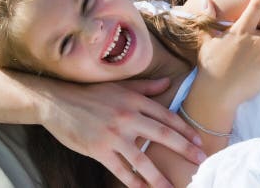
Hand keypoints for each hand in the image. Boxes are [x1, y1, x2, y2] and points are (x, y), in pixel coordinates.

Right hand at [38, 77, 204, 187]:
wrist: (58, 102)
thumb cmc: (91, 93)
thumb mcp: (119, 86)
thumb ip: (146, 87)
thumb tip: (168, 82)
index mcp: (133, 101)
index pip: (166, 116)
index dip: (185, 130)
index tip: (199, 142)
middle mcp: (127, 117)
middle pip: (162, 135)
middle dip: (184, 150)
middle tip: (201, 161)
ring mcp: (113, 136)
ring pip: (143, 159)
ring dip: (160, 177)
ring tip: (174, 187)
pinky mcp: (99, 151)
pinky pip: (121, 171)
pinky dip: (134, 183)